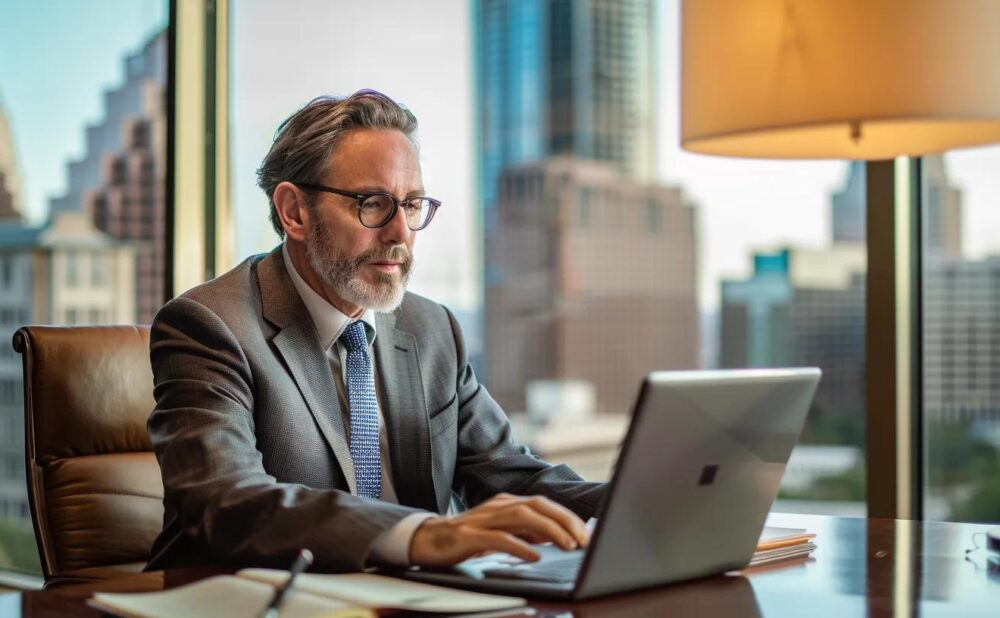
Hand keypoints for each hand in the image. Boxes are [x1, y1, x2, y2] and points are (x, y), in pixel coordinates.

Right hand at [408, 493, 590, 566]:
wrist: (427, 540)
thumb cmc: (468, 538)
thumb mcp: (502, 532)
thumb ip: (525, 532)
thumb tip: (555, 536)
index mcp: (506, 503)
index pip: (543, 503)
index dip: (567, 516)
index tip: (586, 533)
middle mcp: (497, 506)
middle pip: (537, 505)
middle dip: (564, 521)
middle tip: (583, 539)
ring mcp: (483, 518)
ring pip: (522, 517)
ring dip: (549, 530)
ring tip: (567, 545)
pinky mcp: (469, 535)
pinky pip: (498, 538)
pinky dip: (519, 545)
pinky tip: (534, 555)